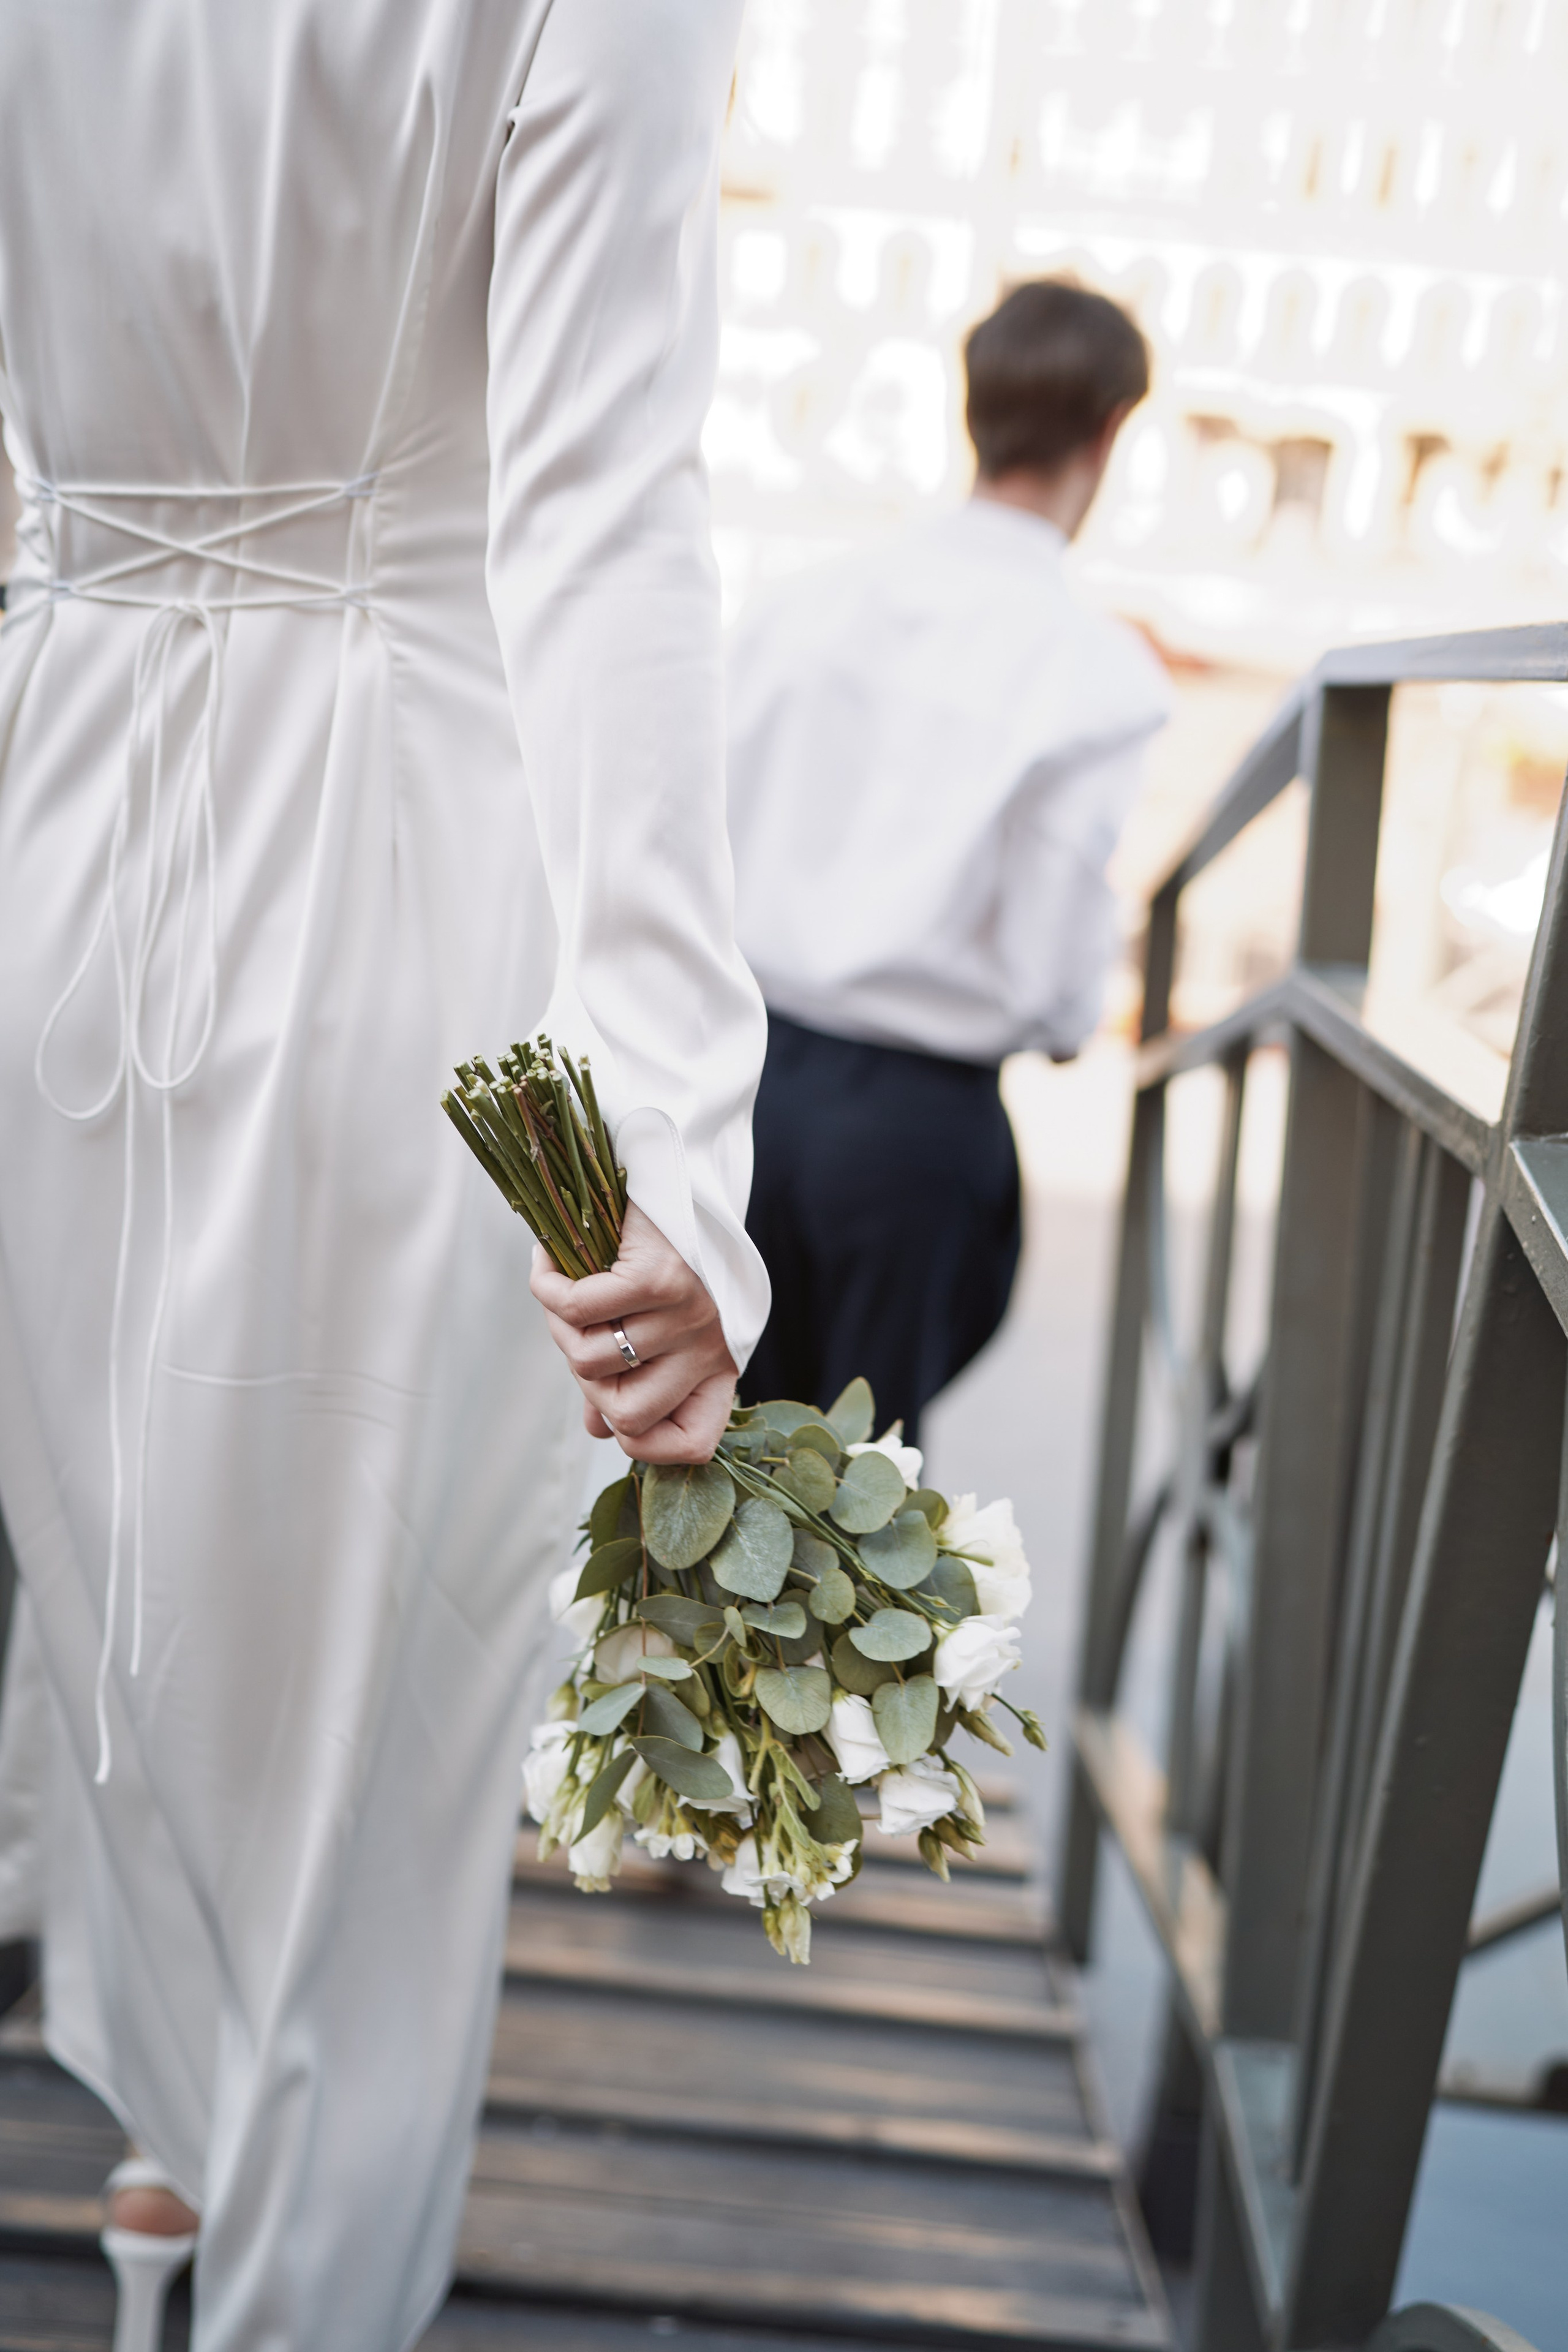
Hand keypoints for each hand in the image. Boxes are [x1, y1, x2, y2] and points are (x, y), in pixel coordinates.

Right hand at [530, 1200, 736, 1463]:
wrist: (681, 1167)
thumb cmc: (667, 1253)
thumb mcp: (661, 1322)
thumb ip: (632, 1376)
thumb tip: (597, 1430)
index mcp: (719, 1366)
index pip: (692, 1445)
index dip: (643, 1445)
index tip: (614, 1417)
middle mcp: (710, 1345)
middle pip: (628, 1416)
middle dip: (587, 1386)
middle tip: (580, 1338)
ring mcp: (688, 1313)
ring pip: (592, 1362)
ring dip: (561, 1330)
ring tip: (566, 1294)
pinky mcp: (658, 1276)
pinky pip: (576, 1309)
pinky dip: (548, 1288)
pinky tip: (549, 1266)